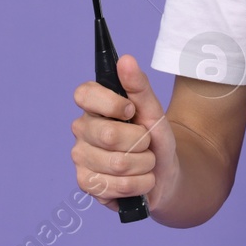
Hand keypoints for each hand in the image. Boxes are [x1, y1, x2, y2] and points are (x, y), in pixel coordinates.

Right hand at [71, 53, 177, 213]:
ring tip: (144, 162)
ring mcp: (80, 158)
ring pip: (118, 164)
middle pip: (109, 135)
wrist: (165, 173)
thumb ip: (139, 86)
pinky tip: (138, 181)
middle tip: (145, 143)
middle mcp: (81, 130)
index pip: (84, 94)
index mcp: (93, 106)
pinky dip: (139, 184)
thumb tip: (126, 59)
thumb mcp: (153, 110)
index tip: (130, 111)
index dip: (112, 104)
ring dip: (144, 165)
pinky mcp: (86, 184)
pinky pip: (117, 186)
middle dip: (140, 142)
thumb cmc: (155, 138)